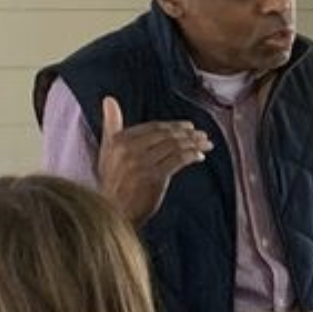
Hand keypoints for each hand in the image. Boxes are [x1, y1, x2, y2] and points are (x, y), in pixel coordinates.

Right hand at [96, 95, 209, 226]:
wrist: (113, 212)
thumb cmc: (112, 183)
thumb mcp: (107, 151)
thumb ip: (111, 124)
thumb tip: (109, 98)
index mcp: (119, 140)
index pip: (153, 127)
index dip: (173, 126)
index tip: (188, 127)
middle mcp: (129, 149)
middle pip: (166, 135)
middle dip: (187, 134)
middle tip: (202, 135)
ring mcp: (141, 163)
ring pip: (174, 146)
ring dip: (193, 144)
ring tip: (205, 144)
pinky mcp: (153, 177)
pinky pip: (177, 160)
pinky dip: (191, 156)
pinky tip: (199, 156)